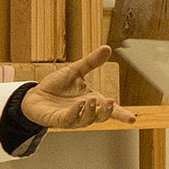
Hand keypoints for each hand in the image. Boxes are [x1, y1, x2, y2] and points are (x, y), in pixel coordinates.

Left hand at [20, 46, 134, 129]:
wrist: (35, 96)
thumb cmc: (57, 86)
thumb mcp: (76, 71)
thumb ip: (91, 62)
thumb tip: (106, 48)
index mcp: (92, 101)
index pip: (110, 110)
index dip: (122, 114)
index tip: (132, 119)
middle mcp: (85, 111)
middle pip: (101, 117)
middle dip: (107, 112)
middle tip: (111, 102)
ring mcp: (73, 117)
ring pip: (87, 120)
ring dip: (91, 111)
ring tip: (91, 100)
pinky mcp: (59, 120)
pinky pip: (70, 119)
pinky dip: (75, 112)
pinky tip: (78, 104)